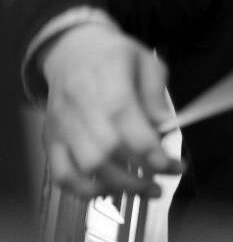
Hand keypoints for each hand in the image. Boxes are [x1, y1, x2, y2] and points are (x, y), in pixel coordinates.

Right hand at [40, 22, 182, 198]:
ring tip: (143, 189)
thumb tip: (165, 126)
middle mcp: (80, 104)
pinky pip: (61, 174)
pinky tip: (109, 190)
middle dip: (139, 174)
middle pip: (106, 150)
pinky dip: (84, 191)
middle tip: (163, 183)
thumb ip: (156, 94)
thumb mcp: (146, 61)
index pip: (126, 121)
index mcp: (107, 79)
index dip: (150, 150)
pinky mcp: (51, 139)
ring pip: (85, 166)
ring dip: (117, 186)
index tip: (173, 166)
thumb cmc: (114, 56)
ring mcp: (62, 124)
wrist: (73, 50)